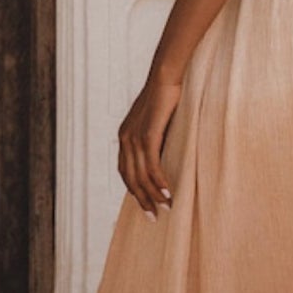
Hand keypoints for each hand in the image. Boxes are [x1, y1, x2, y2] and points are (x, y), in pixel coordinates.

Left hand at [117, 71, 182, 219]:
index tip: (147, 205)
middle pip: (131, 178)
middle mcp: (125, 139)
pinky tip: (168, 192)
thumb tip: (166, 158)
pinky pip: (152, 164)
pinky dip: (159, 181)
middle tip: (155, 216)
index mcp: (125, 137)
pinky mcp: (148, 134)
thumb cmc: (166, 97)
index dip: (135, 191)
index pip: (125, 172)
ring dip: (154, 194)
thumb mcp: (157, 123)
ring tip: (166, 207)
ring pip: (141, 175)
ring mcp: (135, 137)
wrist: (165, 76)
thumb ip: (156, 140)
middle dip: (143, 199)